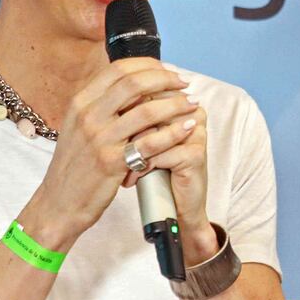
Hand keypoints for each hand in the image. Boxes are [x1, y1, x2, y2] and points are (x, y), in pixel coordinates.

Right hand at [22, 58, 197, 247]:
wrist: (58, 203)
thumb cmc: (75, 165)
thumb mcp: (79, 126)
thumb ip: (103, 104)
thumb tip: (136, 83)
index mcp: (80, 102)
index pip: (118, 69)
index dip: (149, 66)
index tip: (167, 71)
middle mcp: (88, 116)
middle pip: (134, 83)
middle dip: (166, 79)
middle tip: (184, 85)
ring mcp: (99, 139)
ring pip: (146, 111)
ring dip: (176, 104)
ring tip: (192, 104)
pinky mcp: (112, 163)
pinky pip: (150, 142)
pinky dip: (174, 132)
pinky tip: (187, 127)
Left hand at [123, 76, 216, 264]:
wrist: (171, 208)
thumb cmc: (153, 170)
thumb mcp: (141, 137)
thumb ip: (132, 113)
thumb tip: (103, 96)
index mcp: (179, 101)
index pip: (146, 91)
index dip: (124, 109)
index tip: (108, 128)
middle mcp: (192, 111)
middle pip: (148, 107)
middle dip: (126, 131)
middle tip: (109, 148)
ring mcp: (196, 132)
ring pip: (151, 130)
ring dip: (132, 153)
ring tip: (121, 169)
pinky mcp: (195, 154)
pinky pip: (158, 153)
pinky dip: (141, 169)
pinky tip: (133, 180)